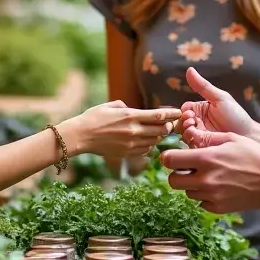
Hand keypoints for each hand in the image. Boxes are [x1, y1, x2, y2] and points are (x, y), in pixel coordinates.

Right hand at [64, 101, 180, 160]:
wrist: (80, 136)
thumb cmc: (93, 117)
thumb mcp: (111, 106)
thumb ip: (125, 106)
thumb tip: (134, 111)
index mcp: (130, 116)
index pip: (158, 115)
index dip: (171, 114)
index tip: (179, 112)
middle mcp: (133, 130)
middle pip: (160, 130)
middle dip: (168, 127)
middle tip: (170, 123)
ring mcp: (131, 143)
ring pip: (154, 141)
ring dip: (158, 136)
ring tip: (157, 131)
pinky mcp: (127, 153)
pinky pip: (145, 150)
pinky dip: (148, 145)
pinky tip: (145, 140)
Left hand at [161, 131, 259, 213]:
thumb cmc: (254, 154)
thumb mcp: (231, 138)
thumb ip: (207, 138)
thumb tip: (188, 136)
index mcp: (206, 158)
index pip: (170, 161)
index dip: (169, 157)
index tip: (173, 157)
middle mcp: (206, 179)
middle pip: (172, 181)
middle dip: (177, 174)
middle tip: (188, 169)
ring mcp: (212, 196)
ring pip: (187, 193)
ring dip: (193, 185)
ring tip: (210, 177)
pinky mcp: (219, 208)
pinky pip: (201, 203)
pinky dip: (205, 197)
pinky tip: (219, 188)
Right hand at [178, 68, 255, 140]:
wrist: (249, 135)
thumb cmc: (236, 115)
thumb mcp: (219, 98)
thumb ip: (203, 86)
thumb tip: (189, 69)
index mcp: (201, 109)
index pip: (185, 109)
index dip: (184, 111)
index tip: (190, 112)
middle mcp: (198, 121)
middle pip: (181, 121)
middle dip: (183, 121)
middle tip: (192, 121)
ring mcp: (200, 134)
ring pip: (184, 133)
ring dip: (186, 130)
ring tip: (194, 128)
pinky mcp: (202, 145)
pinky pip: (190, 144)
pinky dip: (190, 140)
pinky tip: (197, 137)